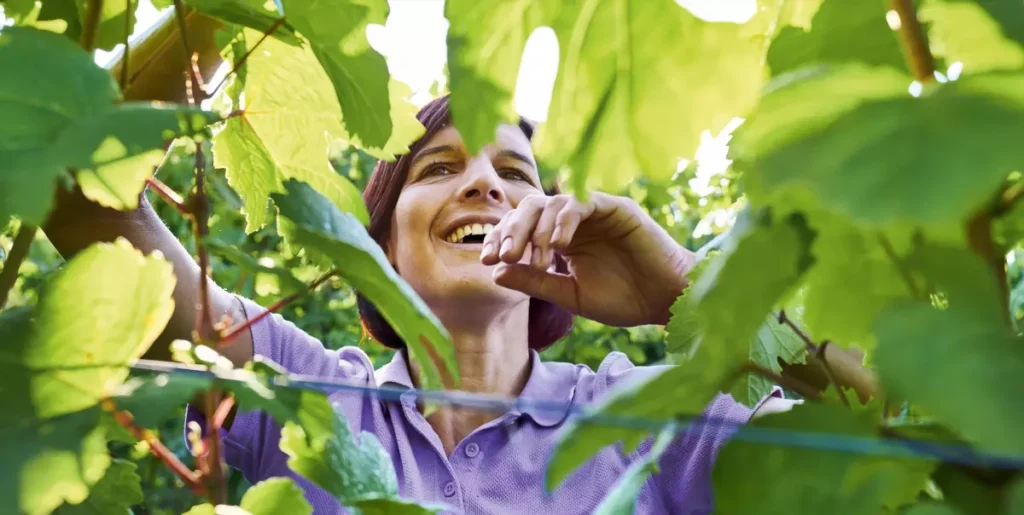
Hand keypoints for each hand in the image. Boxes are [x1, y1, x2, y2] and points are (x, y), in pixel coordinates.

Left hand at [480, 192, 696, 326]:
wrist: (665, 301)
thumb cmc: (624, 299)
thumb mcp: (570, 295)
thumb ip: (535, 282)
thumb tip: (496, 272)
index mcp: (562, 238)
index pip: (522, 226)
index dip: (501, 238)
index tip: (487, 260)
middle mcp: (574, 220)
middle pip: (530, 207)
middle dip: (511, 229)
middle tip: (502, 254)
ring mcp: (594, 211)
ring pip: (552, 202)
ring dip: (536, 229)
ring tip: (533, 256)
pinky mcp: (615, 207)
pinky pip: (581, 201)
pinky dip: (564, 220)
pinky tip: (558, 245)